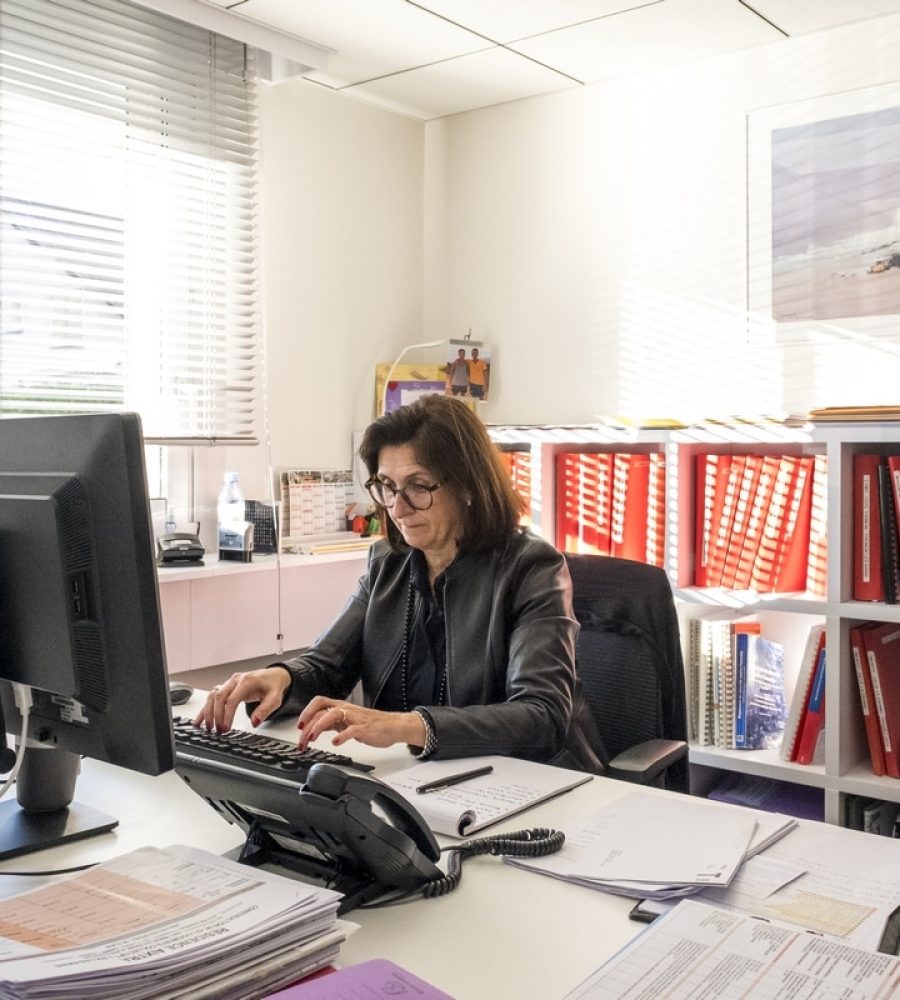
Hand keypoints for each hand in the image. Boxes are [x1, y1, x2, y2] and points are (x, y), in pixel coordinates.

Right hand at [192, 667, 290, 731]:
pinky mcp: (226, 687)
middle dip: (216, 715)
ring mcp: (229, 682)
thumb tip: (254, 722)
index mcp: (247, 681)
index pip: (232, 699)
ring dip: (208, 712)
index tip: (225, 728)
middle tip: (217, 731)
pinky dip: (205, 708)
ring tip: (206, 728)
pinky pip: (212, 696)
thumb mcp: (275, 699)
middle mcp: (235, 680)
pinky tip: (199, 719)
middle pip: (219, 697)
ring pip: (212, 696)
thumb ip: (265, 710)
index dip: (227, 715)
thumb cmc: (273, 686)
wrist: (273, 676)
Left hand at [297, 695, 425, 750]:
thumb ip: (332, 723)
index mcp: (341, 707)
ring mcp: (355, 718)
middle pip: (321, 710)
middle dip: (307, 725)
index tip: (299, 727)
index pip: (319, 703)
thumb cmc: (372, 724)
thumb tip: (314, 728)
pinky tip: (335, 743)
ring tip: (312, 739)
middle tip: (301, 739)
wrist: (394, 726)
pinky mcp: (364, 728)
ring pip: (332, 715)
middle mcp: (346, 710)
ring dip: (319, 727)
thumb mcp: (347, 721)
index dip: (306, 713)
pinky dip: (341, 736)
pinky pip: (351, 730)